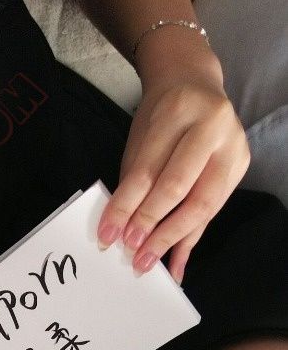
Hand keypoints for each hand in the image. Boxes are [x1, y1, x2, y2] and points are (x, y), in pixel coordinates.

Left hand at [96, 72, 250, 284]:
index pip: (147, 169)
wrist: (195, 84)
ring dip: (172, 238)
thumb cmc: (162, 115)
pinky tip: (176, 266)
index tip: (109, 234)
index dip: (126, 205)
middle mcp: (212, 126)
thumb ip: (134, 180)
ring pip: (201, 204)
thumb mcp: (142, 137)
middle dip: (151, 224)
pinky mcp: (240, 167)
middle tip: (132, 252)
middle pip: (178, 188)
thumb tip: (121, 230)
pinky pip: (212, 212)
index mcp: (178, 111)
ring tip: (149, 262)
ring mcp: (233, 146)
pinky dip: (191, 241)